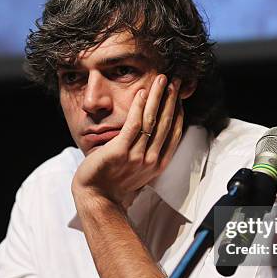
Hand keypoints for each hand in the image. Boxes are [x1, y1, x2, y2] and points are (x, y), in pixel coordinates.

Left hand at [72, 74, 183, 206]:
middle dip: (172, 99)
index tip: (179, 96)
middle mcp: (151, 160)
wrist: (97, 197)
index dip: (178, 112)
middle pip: (166, 123)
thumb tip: (153, 134)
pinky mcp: (120, 152)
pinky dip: (138, 107)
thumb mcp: (138, 169)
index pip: (174, 133)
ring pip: (152, 120)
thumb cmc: (114, 182)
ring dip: (157, 97)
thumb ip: (148, 153)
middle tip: (176, 81)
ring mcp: (136, 156)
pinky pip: (132, 125)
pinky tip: (141, 92)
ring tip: (161, 79)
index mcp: (158, 164)